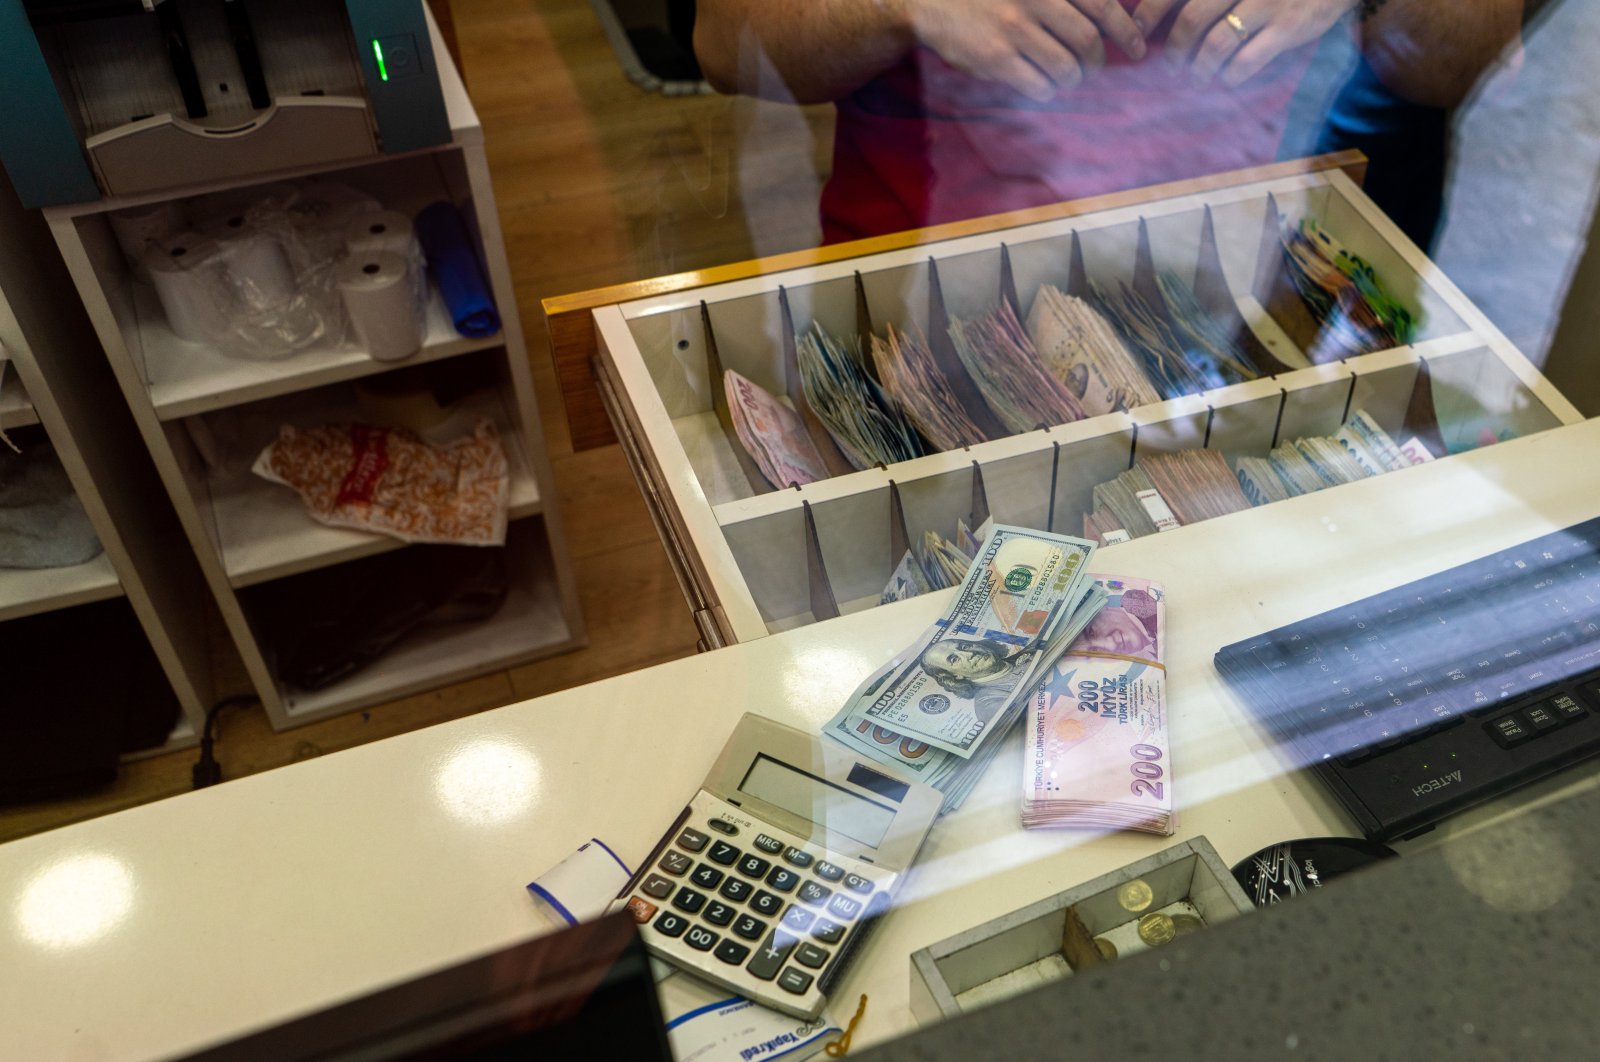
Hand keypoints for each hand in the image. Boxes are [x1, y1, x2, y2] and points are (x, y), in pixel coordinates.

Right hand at [900, 0, 1148, 101]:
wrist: (931, 3)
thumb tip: (1112, 15)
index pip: (1102, 5)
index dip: (1126, 30)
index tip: (1138, 48)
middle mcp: (1034, 1)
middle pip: (1088, 41)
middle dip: (1098, 62)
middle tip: (1093, 69)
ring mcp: (1014, 30)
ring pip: (1066, 68)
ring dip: (1071, 79)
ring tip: (1063, 77)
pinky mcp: (996, 59)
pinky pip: (1039, 85)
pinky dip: (1047, 90)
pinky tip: (1039, 85)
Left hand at [1132, 0, 1356, 86]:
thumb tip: (1155, 12)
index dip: (1148, 13)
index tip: (1136, 33)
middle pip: (1190, 20)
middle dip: (1173, 50)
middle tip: (1170, 64)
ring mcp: (1267, 2)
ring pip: (1216, 44)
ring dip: (1200, 69)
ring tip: (1197, 77)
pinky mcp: (1289, 26)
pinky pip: (1246, 61)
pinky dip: (1230, 76)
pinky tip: (1228, 78)